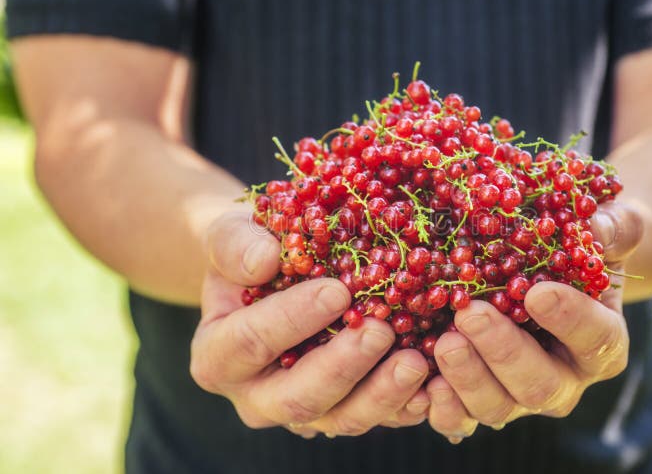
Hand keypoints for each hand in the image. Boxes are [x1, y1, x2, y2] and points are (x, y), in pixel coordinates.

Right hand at [189, 210, 430, 436]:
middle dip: (343, 367)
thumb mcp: (230, 234)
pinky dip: (406, 404)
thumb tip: (263, 261)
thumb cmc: (250, 249)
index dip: (292, 320)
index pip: (251, 343)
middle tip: (380, 331)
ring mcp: (303, 408)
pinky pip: (377, 417)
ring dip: (382, 394)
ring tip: (417, 361)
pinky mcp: (343, 408)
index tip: (336, 291)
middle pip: (298, 397)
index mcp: (218, 355)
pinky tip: (433, 383)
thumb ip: (235, 244)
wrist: (271, 272)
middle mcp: (257, 395)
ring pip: (342, 418)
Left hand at [426, 202, 642, 442]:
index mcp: (602, 342)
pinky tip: (420, 380)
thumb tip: (596, 225)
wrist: (546, 277)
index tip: (538, 293)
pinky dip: (439, 406)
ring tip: (442, 342)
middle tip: (470, 315)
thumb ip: (614, 228)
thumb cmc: (576, 251)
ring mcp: (519, 397)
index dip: (569, 320)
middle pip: (540, 385)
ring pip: (498, 406)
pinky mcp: (479, 401)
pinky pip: (459, 419)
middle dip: (503, 352)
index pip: (596, 339)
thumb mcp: (605, 233)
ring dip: (467, 378)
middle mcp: (564, 380)